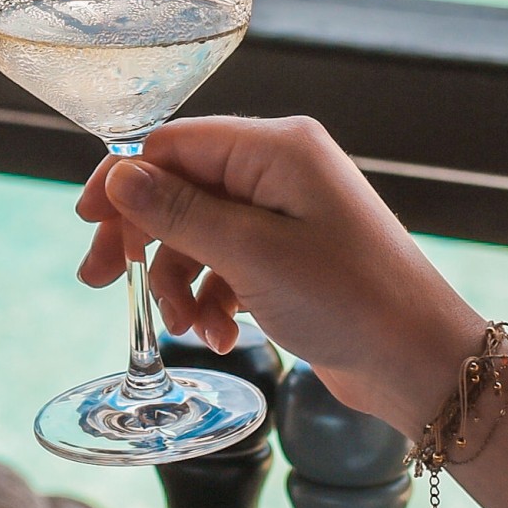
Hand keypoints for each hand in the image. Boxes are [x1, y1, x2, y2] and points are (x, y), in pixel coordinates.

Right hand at [76, 115, 480, 431]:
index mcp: (277, 148)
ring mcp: (288, 213)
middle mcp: (281, 170)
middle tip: (101, 282)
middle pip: (180, 188)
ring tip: (188, 328)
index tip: (87, 228)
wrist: (420, 363)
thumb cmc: (351, 301)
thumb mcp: (252, 255)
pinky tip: (220, 334)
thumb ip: (178, 212)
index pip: (173, 144)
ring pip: (198, 232)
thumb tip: (117, 176)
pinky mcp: (292, 255)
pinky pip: (227, 262)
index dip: (123, 182)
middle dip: (144, 240)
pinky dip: (213, 297)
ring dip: (181, 281)